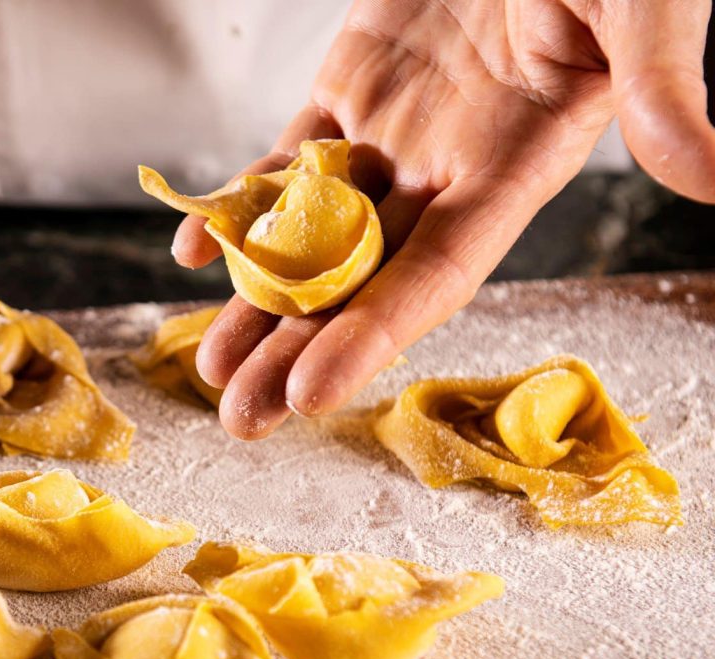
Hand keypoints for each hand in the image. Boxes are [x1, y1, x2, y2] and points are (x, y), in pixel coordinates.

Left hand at [173, 0, 714, 438]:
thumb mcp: (641, 6)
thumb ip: (662, 84)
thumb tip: (704, 174)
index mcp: (515, 165)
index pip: (436, 276)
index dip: (373, 337)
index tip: (310, 394)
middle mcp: (447, 167)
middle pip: (363, 281)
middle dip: (299, 352)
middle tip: (242, 418)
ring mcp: (392, 131)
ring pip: (312, 235)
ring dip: (259, 301)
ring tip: (211, 366)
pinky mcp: (351, 85)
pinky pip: (284, 159)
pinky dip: (238, 205)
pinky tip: (194, 254)